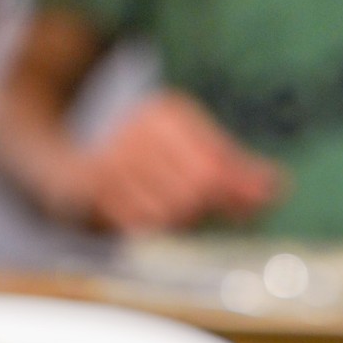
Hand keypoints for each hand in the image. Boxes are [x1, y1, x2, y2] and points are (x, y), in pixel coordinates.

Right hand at [66, 91, 285, 232]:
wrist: (64, 167)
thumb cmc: (143, 162)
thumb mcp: (189, 151)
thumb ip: (232, 167)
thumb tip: (278, 186)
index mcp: (167, 114)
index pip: (216, 156)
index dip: (244, 184)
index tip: (269, 197)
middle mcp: (139, 131)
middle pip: (199, 185)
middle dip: (220, 206)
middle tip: (235, 214)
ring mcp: (114, 160)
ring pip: (173, 209)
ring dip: (186, 220)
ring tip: (184, 214)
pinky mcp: (94, 191)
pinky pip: (143, 223)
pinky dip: (157, 228)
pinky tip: (156, 219)